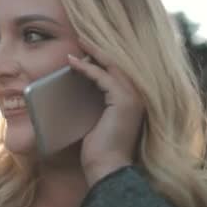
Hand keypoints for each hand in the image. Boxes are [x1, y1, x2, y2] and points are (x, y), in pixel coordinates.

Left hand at [68, 38, 144, 186]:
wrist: (106, 167)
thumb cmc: (97, 149)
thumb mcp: (92, 120)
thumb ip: (89, 103)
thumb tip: (70, 90)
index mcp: (130, 101)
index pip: (116, 73)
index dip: (101, 60)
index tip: (84, 50)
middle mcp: (136, 97)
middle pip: (117, 65)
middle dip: (98, 51)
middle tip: (81, 38)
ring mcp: (132, 98)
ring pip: (111, 67)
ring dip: (93, 54)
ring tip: (78, 43)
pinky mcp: (123, 100)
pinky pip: (102, 77)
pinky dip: (87, 68)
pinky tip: (72, 63)